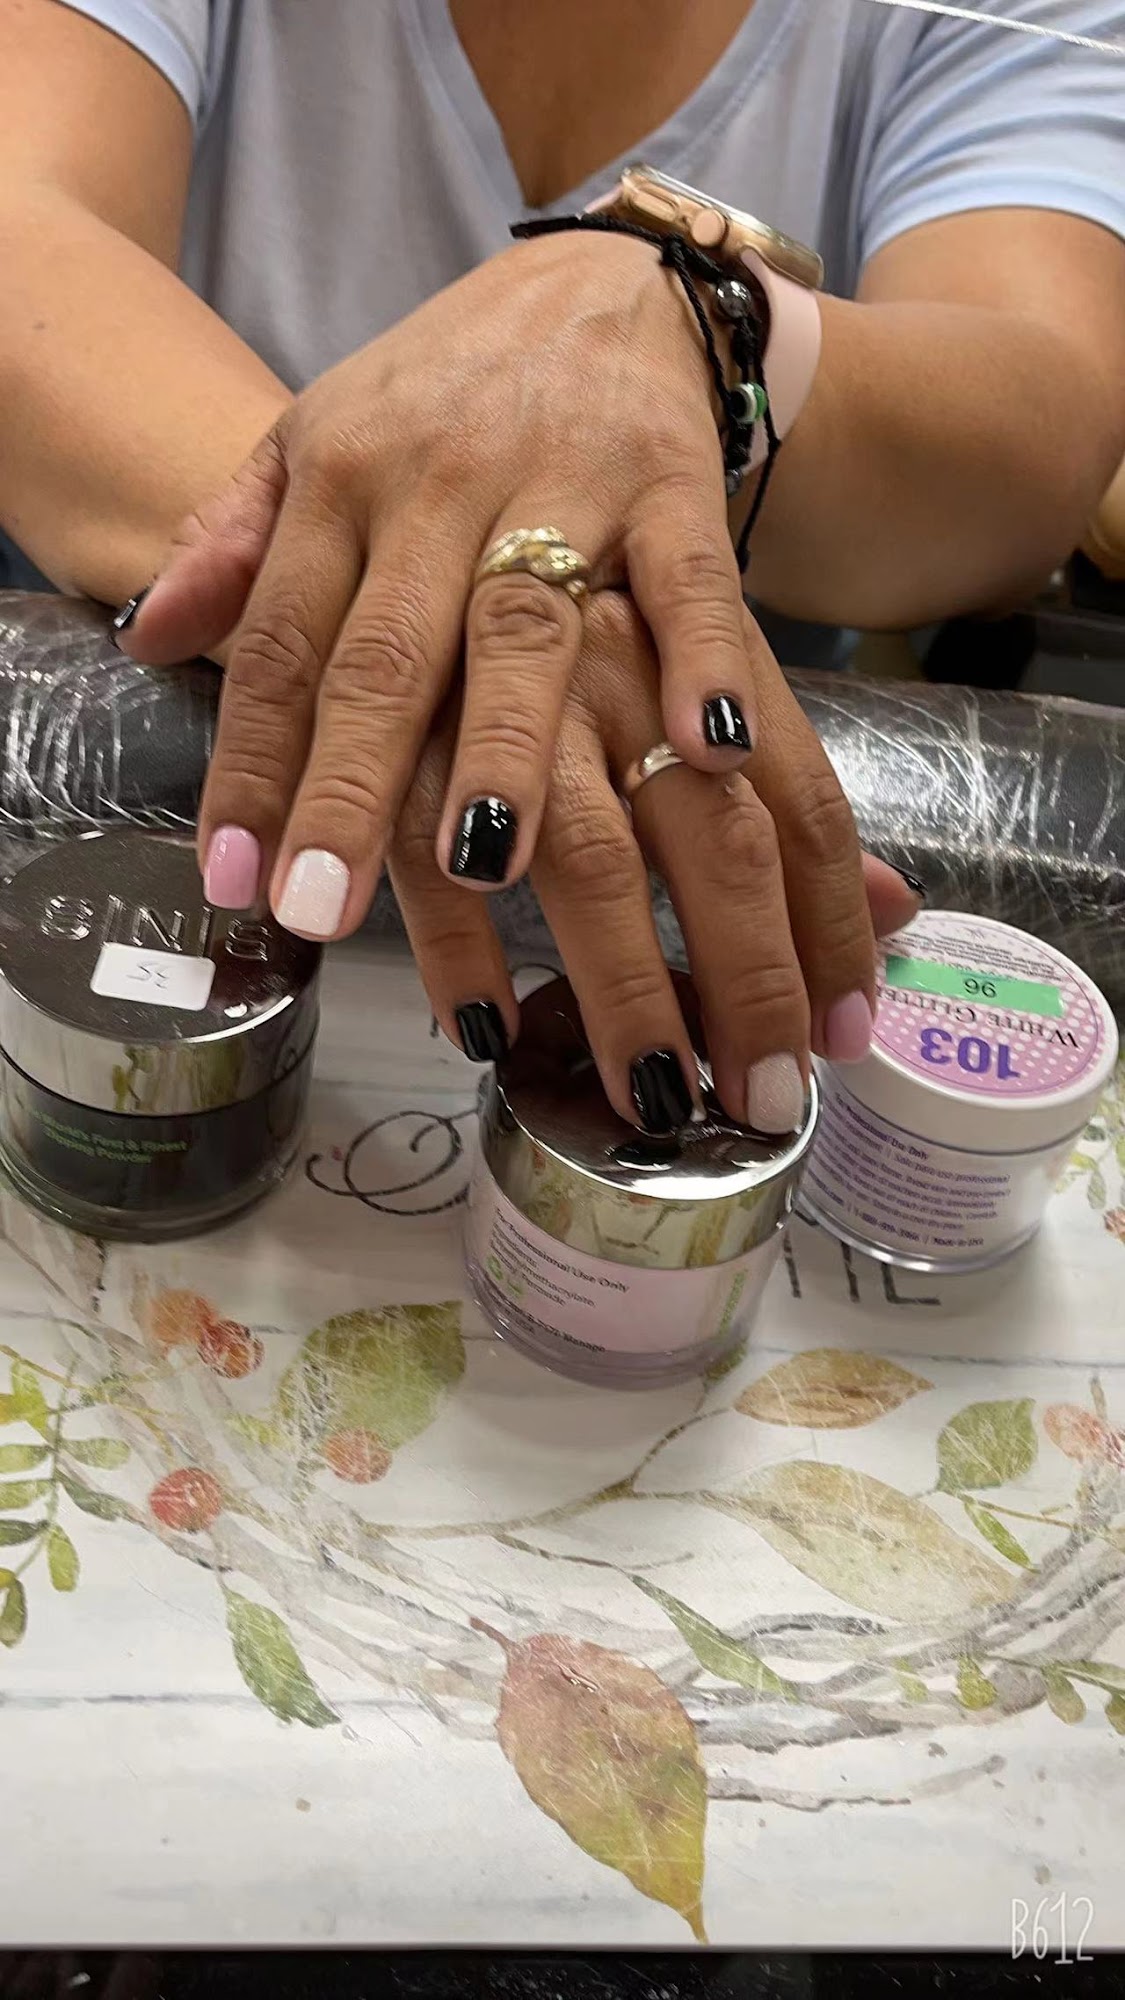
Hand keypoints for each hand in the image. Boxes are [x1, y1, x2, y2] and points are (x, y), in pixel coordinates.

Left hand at [113, 230, 753, 936]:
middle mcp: (438, 484)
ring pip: (522, 627)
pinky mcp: (672, 483)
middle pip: (387, 654)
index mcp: (339, 478)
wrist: (600, 279)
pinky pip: (689, 579)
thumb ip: (234, 541)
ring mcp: (561, 483)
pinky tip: (704, 743)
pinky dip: (701, 656)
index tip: (232, 877)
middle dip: (350, 786)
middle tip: (321, 906)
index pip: (281, 643)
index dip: (251, 765)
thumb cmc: (447, 391)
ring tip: (482, 859)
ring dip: (506, 746)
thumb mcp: (318, 439)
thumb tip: (146, 638)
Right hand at [392, 593, 910, 1133]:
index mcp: (706, 647)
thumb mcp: (697, 657)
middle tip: (765, 1099)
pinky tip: (488, 1030)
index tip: (845, 1039)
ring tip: (658, 1096)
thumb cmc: (585, 565)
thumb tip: (897, 911)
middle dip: (747, 978)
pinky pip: (437, 846)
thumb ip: (786, 791)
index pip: (802, 803)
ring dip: (625, 983)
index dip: (832, 929)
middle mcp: (626, 661)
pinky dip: (462, 948)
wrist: (439, 405)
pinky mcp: (400, 706)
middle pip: (715, 838)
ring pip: (586, 852)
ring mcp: (511, 682)